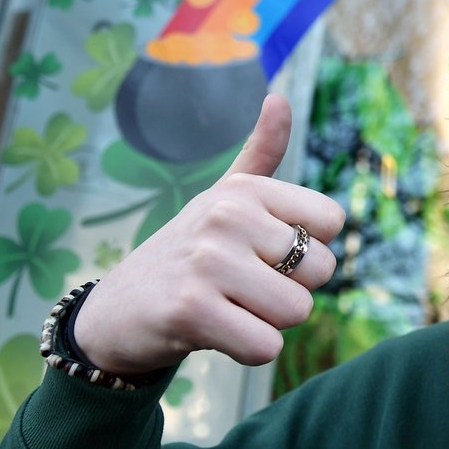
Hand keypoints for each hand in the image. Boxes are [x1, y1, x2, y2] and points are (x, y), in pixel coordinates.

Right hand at [74, 94, 345, 373]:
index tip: (265, 253)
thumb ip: (261, 153)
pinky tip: (215, 334)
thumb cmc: (188, 254)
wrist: (116, 312)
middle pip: (322, 271)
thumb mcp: (224, 198)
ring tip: (228, 308)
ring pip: (297, 310)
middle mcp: (227, 215)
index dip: (309, 249)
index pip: (332, 222)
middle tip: (243, 288)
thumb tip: (280, 97)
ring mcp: (207, 261)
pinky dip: (249, 350)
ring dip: (269, 323)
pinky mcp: (191, 311)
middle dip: (290, 291)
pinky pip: (266, 346)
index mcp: (245, 189)